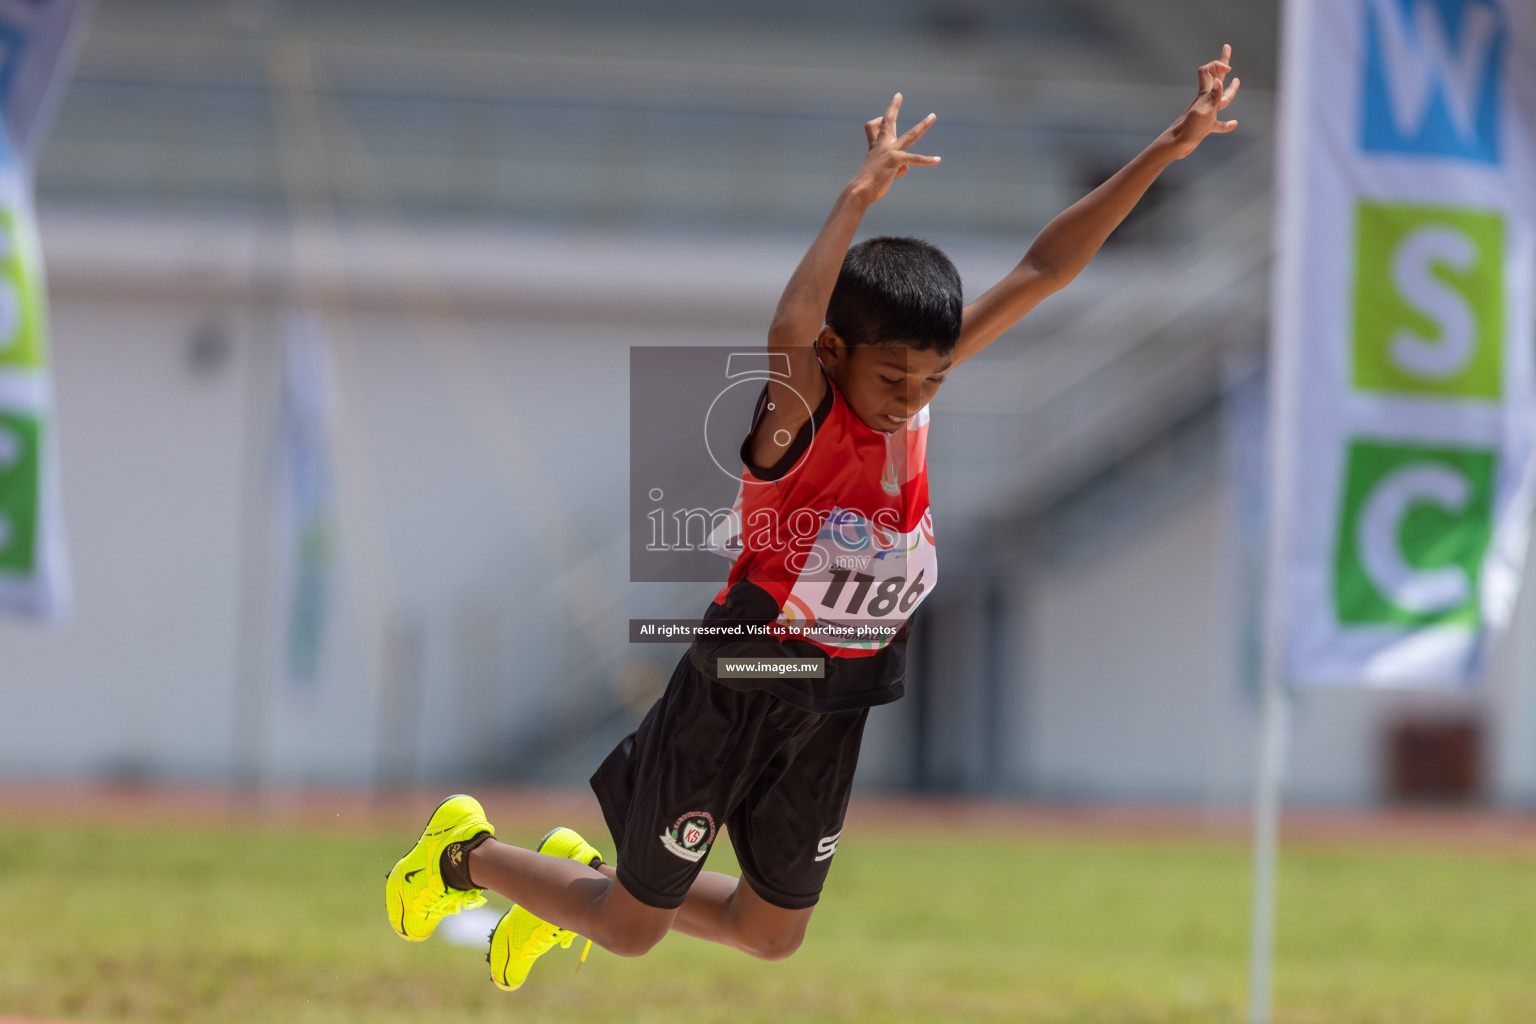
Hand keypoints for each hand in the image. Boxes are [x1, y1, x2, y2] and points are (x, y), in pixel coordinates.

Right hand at [848, 93, 940, 203]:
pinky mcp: (896, 161)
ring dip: (923, 125)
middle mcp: (883, 146)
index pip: (880, 128)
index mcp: (877, 147)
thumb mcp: (884, 172)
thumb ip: (897, 167)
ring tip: (933, 116)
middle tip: (898, 95)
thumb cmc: (869, 185)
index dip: (886, 116)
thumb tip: (906, 167)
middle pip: (889, 122)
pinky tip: (937, 160)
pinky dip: (927, 160)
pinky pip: (915, 159)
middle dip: (893, 107)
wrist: (859, 191)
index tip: (893, 101)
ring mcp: (889, 151)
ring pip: (910, 136)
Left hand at [1162, 44, 1239, 158]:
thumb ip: (1212, 97)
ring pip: (1221, 99)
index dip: (1219, 65)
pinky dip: (1227, 123)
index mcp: (1204, 94)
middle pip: (1216, 77)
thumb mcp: (1202, 112)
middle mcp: (1205, 100)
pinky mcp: (1206, 126)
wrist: (1175, 146)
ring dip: (1230, 90)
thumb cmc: (1187, 129)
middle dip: (1222, 63)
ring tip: (1237, 81)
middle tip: (1227, 47)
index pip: (1209, 70)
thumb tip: (1219, 81)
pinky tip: (1234, 123)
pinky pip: (1219, 123)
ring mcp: (1206, 113)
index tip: (1229, 69)